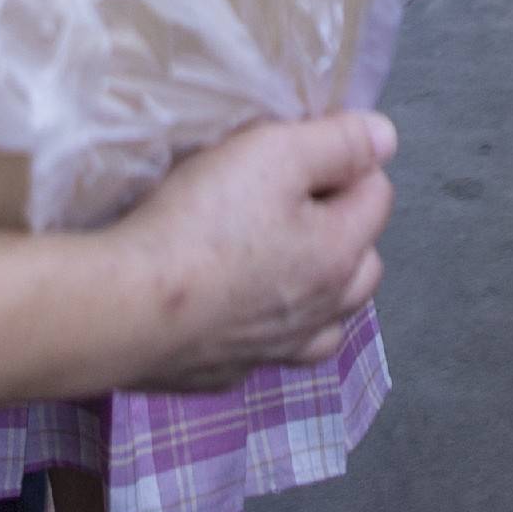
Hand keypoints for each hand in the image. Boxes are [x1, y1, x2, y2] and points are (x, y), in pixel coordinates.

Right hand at [119, 112, 395, 391]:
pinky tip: (236, 307)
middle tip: (297, 199)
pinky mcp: (227, 372)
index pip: (377, 196)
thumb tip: (386, 138)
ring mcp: (275, 349)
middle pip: (363, 265)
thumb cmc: (202, 223)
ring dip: (320, 290)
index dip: (350, 161)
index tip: (305, 146)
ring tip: (282, 261)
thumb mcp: (273, 154)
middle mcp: (320, 310)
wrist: (126, 307)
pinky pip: (269, 349)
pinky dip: (269, 327)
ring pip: (326, 320)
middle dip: (346, 228)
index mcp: (339, 255)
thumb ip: (337, 143)